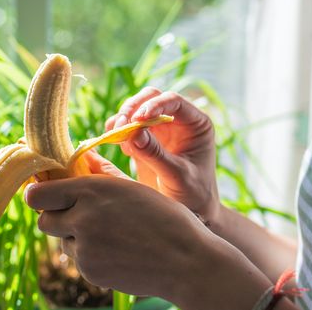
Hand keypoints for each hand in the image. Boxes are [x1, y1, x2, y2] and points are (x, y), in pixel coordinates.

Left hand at [25, 176, 271, 308]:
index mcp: (91, 190)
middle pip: (43, 220)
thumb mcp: (130, 188)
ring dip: (76, 238)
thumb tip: (76, 160)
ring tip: (111, 235)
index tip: (43, 195)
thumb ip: (98, 176)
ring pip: (62, 242)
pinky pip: (79, 261)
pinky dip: (91, 257)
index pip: (38, 195)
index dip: (38, 195)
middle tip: (77, 216)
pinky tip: (118, 252)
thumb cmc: (164, 218)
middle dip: (56, 218)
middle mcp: (82, 218)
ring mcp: (85, 249)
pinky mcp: (91, 272)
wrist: (187, 260)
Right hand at [106, 87, 218, 220]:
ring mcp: (160, 129)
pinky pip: (126, 126)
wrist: (190, 213)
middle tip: (120, 126)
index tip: (137, 119)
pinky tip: (117, 144)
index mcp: (196, 124)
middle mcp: (178, 121)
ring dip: (123, 118)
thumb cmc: (193, 195)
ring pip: (136, 108)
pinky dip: (117, 131)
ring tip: (116, 135)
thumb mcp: (177, 176)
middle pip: (151, 97)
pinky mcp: (144, 140)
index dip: (154, 106)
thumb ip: (156, 155)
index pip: (174, 101)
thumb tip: (133, 132)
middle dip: (133, 108)